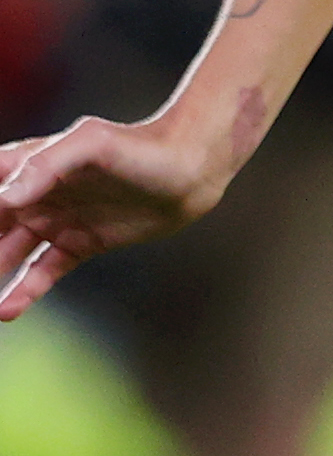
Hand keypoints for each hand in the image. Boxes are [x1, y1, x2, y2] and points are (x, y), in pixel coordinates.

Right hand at [0, 109, 236, 320]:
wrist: (191, 169)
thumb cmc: (139, 147)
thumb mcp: (91, 144)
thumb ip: (45, 166)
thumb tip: (4, 199)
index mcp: (25, 166)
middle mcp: (33, 194)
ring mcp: (54, 221)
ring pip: (8, 253)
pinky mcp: (80, 244)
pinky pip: (43, 271)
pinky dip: (24, 291)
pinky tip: (7, 311)